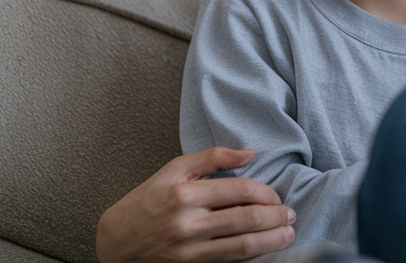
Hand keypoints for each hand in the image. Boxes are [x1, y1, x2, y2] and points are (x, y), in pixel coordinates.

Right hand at [97, 147, 296, 262]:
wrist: (114, 243)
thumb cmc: (145, 202)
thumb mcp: (173, 170)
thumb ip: (213, 158)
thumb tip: (250, 153)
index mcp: (184, 193)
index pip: (239, 190)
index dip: (265, 193)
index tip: (276, 196)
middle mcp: (187, 223)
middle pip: (245, 218)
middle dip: (275, 217)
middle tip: (290, 214)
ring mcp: (189, 250)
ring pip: (241, 245)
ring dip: (271, 240)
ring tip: (287, 234)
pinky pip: (229, 261)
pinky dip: (251, 256)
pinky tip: (265, 249)